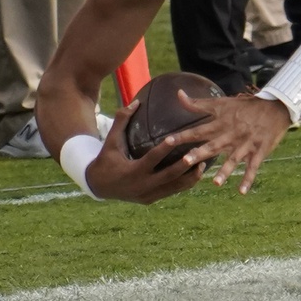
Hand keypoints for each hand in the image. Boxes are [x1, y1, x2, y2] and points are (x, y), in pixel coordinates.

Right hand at [83, 101, 206, 203]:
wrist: (97, 186)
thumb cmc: (106, 159)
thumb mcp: (110, 141)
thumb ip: (121, 121)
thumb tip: (136, 101)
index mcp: (131, 171)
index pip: (151, 159)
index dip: (163, 149)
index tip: (175, 138)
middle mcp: (141, 185)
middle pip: (168, 176)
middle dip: (184, 166)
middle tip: (198, 153)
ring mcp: (147, 195)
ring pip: (173, 188)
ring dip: (190, 177)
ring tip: (204, 163)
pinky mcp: (151, 200)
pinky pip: (171, 192)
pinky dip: (184, 184)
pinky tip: (196, 173)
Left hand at [166, 92, 291, 194]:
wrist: (275, 106)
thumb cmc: (246, 106)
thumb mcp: (222, 103)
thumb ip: (198, 103)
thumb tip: (178, 94)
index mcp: (222, 123)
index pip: (199, 130)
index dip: (183, 135)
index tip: (167, 141)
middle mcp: (232, 134)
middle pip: (214, 145)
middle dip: (200, 154)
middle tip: (185, 161)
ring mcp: (246, 144)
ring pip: (234, 158)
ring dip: (225, 171)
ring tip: (215, 182)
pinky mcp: (259, 151)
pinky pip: (253, 166)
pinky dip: (248, 179)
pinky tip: (242, 191)